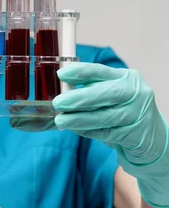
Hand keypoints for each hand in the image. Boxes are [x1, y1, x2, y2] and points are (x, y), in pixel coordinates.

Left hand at [53, 63, 168, 207]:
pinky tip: (75, 129)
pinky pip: (106, 133)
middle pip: (105, 94)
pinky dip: (88, 131)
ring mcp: (138, 114)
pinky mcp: (136, 134)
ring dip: (79, 119)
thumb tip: (61, 85)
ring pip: (104, 116)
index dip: (81, 72)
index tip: (61, 74)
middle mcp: (136, 93)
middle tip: (58, 103)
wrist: (150, 136)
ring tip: (61, 120)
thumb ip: (90, 87)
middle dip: (78, 98)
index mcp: (127, 77)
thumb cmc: (122, 108)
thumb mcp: (110, 92)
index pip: (102, 71)